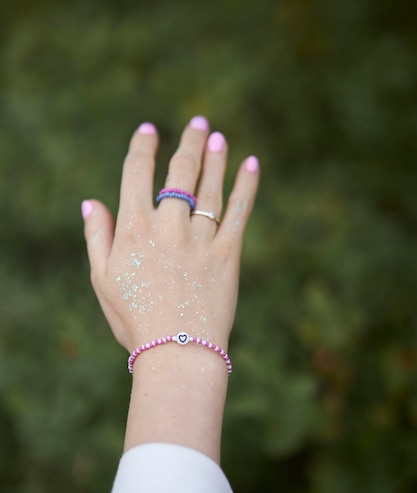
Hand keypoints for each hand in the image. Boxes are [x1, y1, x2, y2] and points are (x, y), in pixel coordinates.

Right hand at [81, 116, 258, 354]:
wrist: (177, 350)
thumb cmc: (135, 318)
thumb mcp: (103, 279)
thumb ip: (97, 237)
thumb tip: (92, 201)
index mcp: (134, 228)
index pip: (137, 173)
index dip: (143, 147)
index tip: (149, 131)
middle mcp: (169, 225)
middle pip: (180, 172)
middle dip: (189, 143)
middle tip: (199, 123)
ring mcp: (201, 237)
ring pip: (210, 187)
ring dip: (216, 158)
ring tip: (219, 137)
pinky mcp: (228, 253)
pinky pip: (239, 211)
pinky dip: (247, 186)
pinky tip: (252, 164)